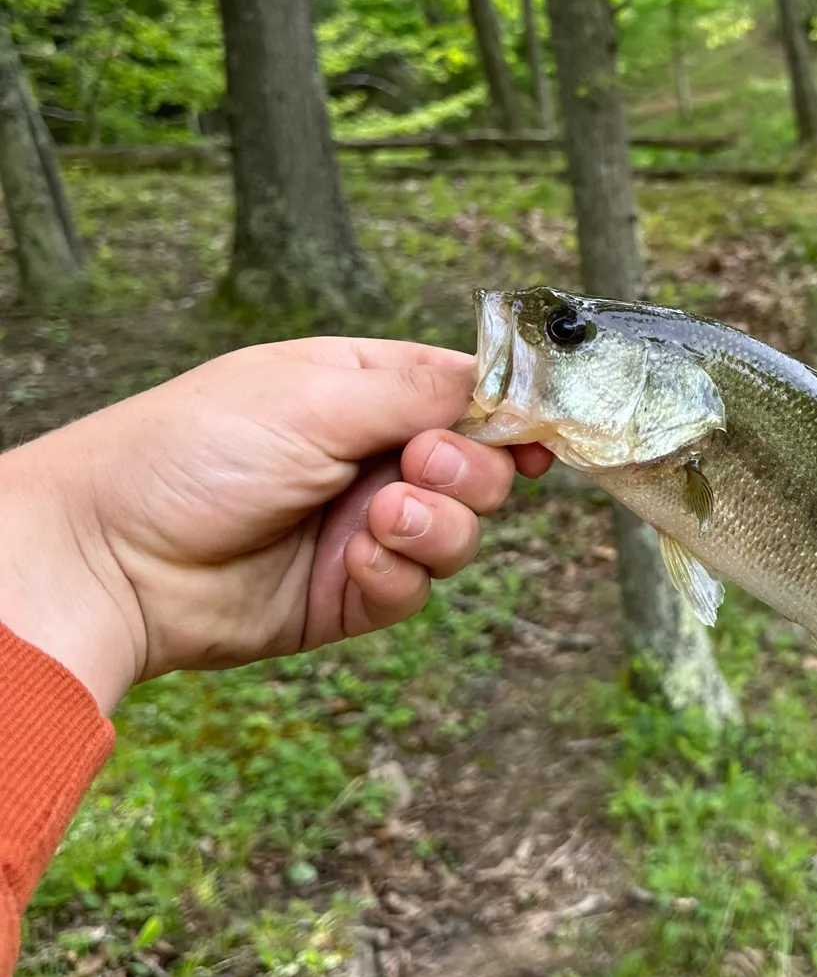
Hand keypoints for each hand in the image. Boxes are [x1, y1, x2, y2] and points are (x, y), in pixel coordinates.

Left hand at [0, 337, 550, 712]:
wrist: (114, 557)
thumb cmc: (193, 452)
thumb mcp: (316, 393)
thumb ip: (421, 389)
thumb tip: (509, 384)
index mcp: (362, 390)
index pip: (467, 396)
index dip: (512, 414)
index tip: (543, 432)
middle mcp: (372, 457)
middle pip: (482, 467)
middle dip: (470, 471)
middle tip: (417, 468)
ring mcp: (365, 527)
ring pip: (462, 532)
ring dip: (437, 525)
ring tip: (380, 518)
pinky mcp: (352, 592)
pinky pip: (418, 587)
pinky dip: (398, 571)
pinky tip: (356, 557)